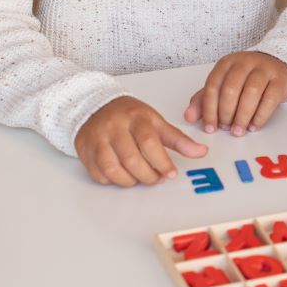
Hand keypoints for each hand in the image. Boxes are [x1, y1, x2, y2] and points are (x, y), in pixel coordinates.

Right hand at [74, 97, 208, 186]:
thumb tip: (201, 152)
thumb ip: (178, 139)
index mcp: (136, 117)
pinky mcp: (85, 151)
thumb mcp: (155, 121)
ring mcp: (97, 139)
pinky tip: (123, 175)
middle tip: (157, 178)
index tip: (171, 174)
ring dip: (130, 180)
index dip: (162, 162)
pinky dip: (113, 181)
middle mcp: (115, 127)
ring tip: (140, 178)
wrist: (95, 106)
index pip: (149, 143)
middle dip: (148, 175)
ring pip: (113, 169)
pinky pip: (99, 174)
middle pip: (132, 159)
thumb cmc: (129, 116)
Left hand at [184, 51, 286, 135]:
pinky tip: (254, 126)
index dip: (209, 109)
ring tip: (239, 130)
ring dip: (243, 116)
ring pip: (251, 93)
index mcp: (227, 64)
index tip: (210, 128)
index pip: (213, 86)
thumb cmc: (247, 79)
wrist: (278, 65)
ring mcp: (264, 69)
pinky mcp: (280, 79)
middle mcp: (245, 63)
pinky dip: (260, 116)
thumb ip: (204, 100)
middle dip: (226, 113)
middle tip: (226, 129)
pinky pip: (270, 99)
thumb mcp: (223, 85)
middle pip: (231, 89)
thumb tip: (189, 117)